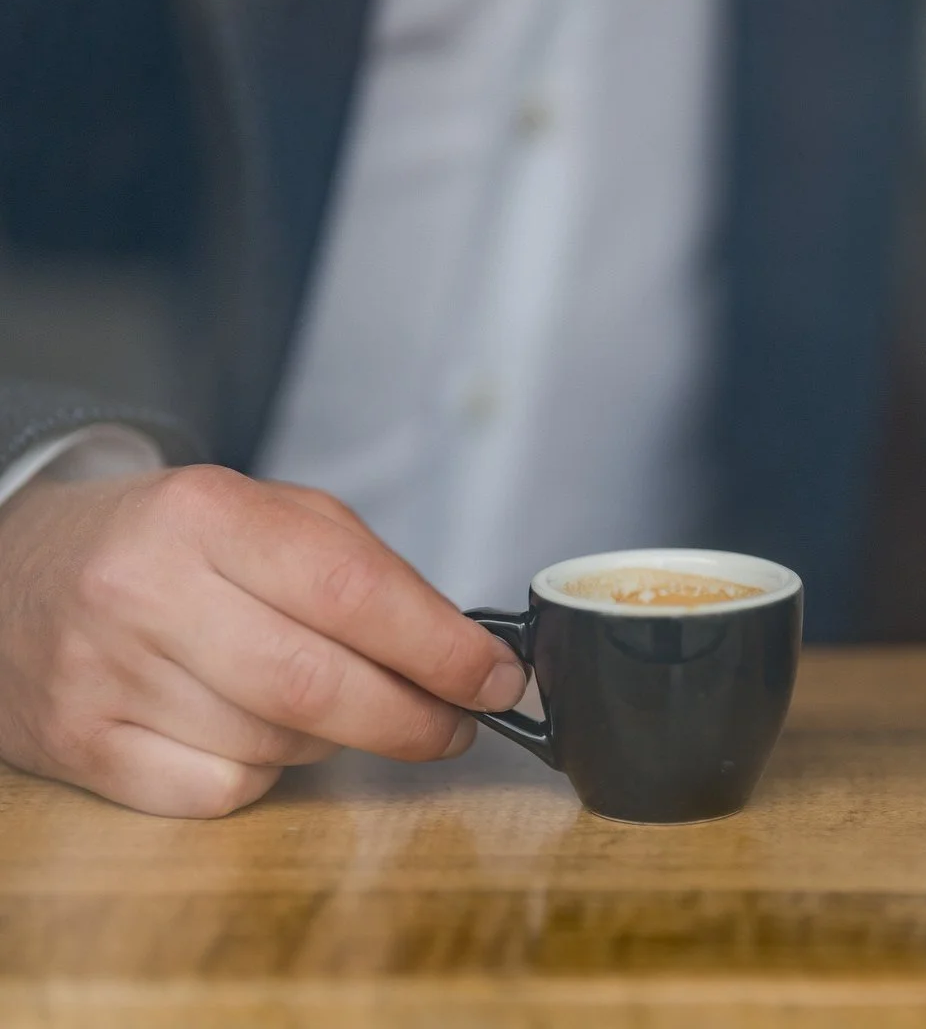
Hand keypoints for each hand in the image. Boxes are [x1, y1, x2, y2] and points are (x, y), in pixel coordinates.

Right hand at [0, 465, 528, 817]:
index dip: (443, 648)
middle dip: (414, 718)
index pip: (354, 591)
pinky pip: (218, 792)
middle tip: (456, 724)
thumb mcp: (267, 518)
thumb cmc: (173, 546)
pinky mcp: (82, 748)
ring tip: (331, 705)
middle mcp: (147, 592)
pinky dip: (261, 775)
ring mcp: (106, 675)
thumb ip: (369, 572)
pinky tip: (252, 735)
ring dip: (336, 740)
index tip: (497, 680)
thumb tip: (466, 653)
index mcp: (207, 513)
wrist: (18, 573)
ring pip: (277, 745)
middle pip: (319, 686)